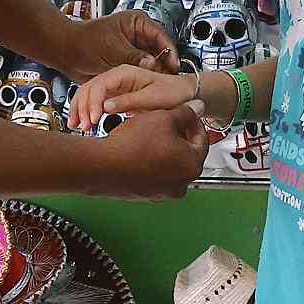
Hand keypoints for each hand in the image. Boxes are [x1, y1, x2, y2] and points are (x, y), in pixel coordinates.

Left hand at [62, 10, 179, 83]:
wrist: (67, 52)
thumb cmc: (84, 42)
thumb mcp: (113, 50)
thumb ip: (134, 57)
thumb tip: (152, 64)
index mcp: (137, 22)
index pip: (161, 36)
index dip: (169, 52)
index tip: (174, 65)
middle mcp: (137, 35)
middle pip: (160, 50)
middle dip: (163, 65)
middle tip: (168, 79)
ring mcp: (133, 49)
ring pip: (152, 62)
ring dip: (154, 73)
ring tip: (158, 85)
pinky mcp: (127, 62)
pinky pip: (141, 70)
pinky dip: (143, 78)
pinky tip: (146, 87)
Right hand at [67, 64, 198, 129]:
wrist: (183, 94)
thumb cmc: (172, 93)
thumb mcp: (153, 98)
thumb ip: (130, 101)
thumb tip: (106, 107)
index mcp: (125, 73)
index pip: (100, 84)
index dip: (93, 102)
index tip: (94, 119)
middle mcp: (116, 77)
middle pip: (89, 88)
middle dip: (81, 107)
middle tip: (82, 126)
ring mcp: (114, 86)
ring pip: (88, 94)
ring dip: (80, 109)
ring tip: (76, 126)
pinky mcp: (114, 96)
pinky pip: (94, 101)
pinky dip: (85, 111)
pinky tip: (82, 123)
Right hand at [93, 102, 209, 199]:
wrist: (101, 165)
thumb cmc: (132, 145)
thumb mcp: (163, 117)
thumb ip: (185, 112)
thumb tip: (196, 108)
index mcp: (192, 165)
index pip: (202, 139)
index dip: (193, 121)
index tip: (186, 114)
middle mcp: (181, 184)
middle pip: (186, 154)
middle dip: (178, 136)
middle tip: (168, 121)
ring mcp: (162, 192)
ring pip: (168, 164)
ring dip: (163, 148)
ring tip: (150, 132)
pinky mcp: (145, 194)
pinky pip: (153, 174)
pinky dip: (150, 161)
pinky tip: (138, 148)